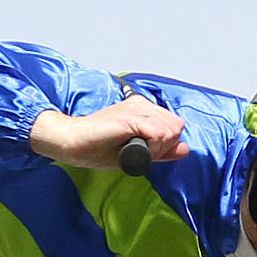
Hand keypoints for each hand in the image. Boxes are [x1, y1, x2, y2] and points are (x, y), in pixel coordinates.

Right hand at [29, 98, 188, 170]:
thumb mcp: (137, 152)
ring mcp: (136, 108)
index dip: (164, 144)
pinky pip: (159, 134)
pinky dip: (149, 147)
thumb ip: (162, 150)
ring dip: (155, 148)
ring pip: (170, 131)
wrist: (72, 142)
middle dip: (163, 146)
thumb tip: (185, 148)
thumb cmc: (97, 147)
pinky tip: (131, 147)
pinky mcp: (130, 116)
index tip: (142, 149)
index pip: (175, 127)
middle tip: (136, 149)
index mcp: (143, 110)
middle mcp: (142, 105)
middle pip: (176, 128)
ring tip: (130, 147)